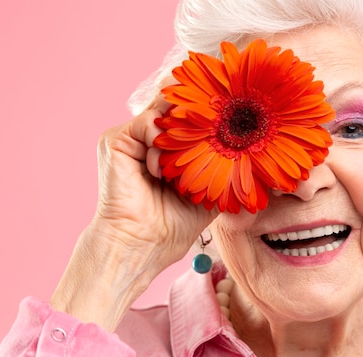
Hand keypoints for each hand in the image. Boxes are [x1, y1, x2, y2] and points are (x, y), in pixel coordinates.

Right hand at [51, 99, 216, 330]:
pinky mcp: (116, 140)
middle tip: (221, 112)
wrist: (145, 244)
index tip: (232, 107)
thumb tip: (246, 142)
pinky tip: (160, 170)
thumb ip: (220, 164)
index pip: (189, 116)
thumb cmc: (174, 224)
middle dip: (200, 110)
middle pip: (176, 106)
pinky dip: (160, 144)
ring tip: (189, 157)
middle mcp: (149, 138)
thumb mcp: (208, 190)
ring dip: (183, 131)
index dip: (209, 110)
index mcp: (168, 148)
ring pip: (164, 111)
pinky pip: (147, 123)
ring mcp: (132, 137)